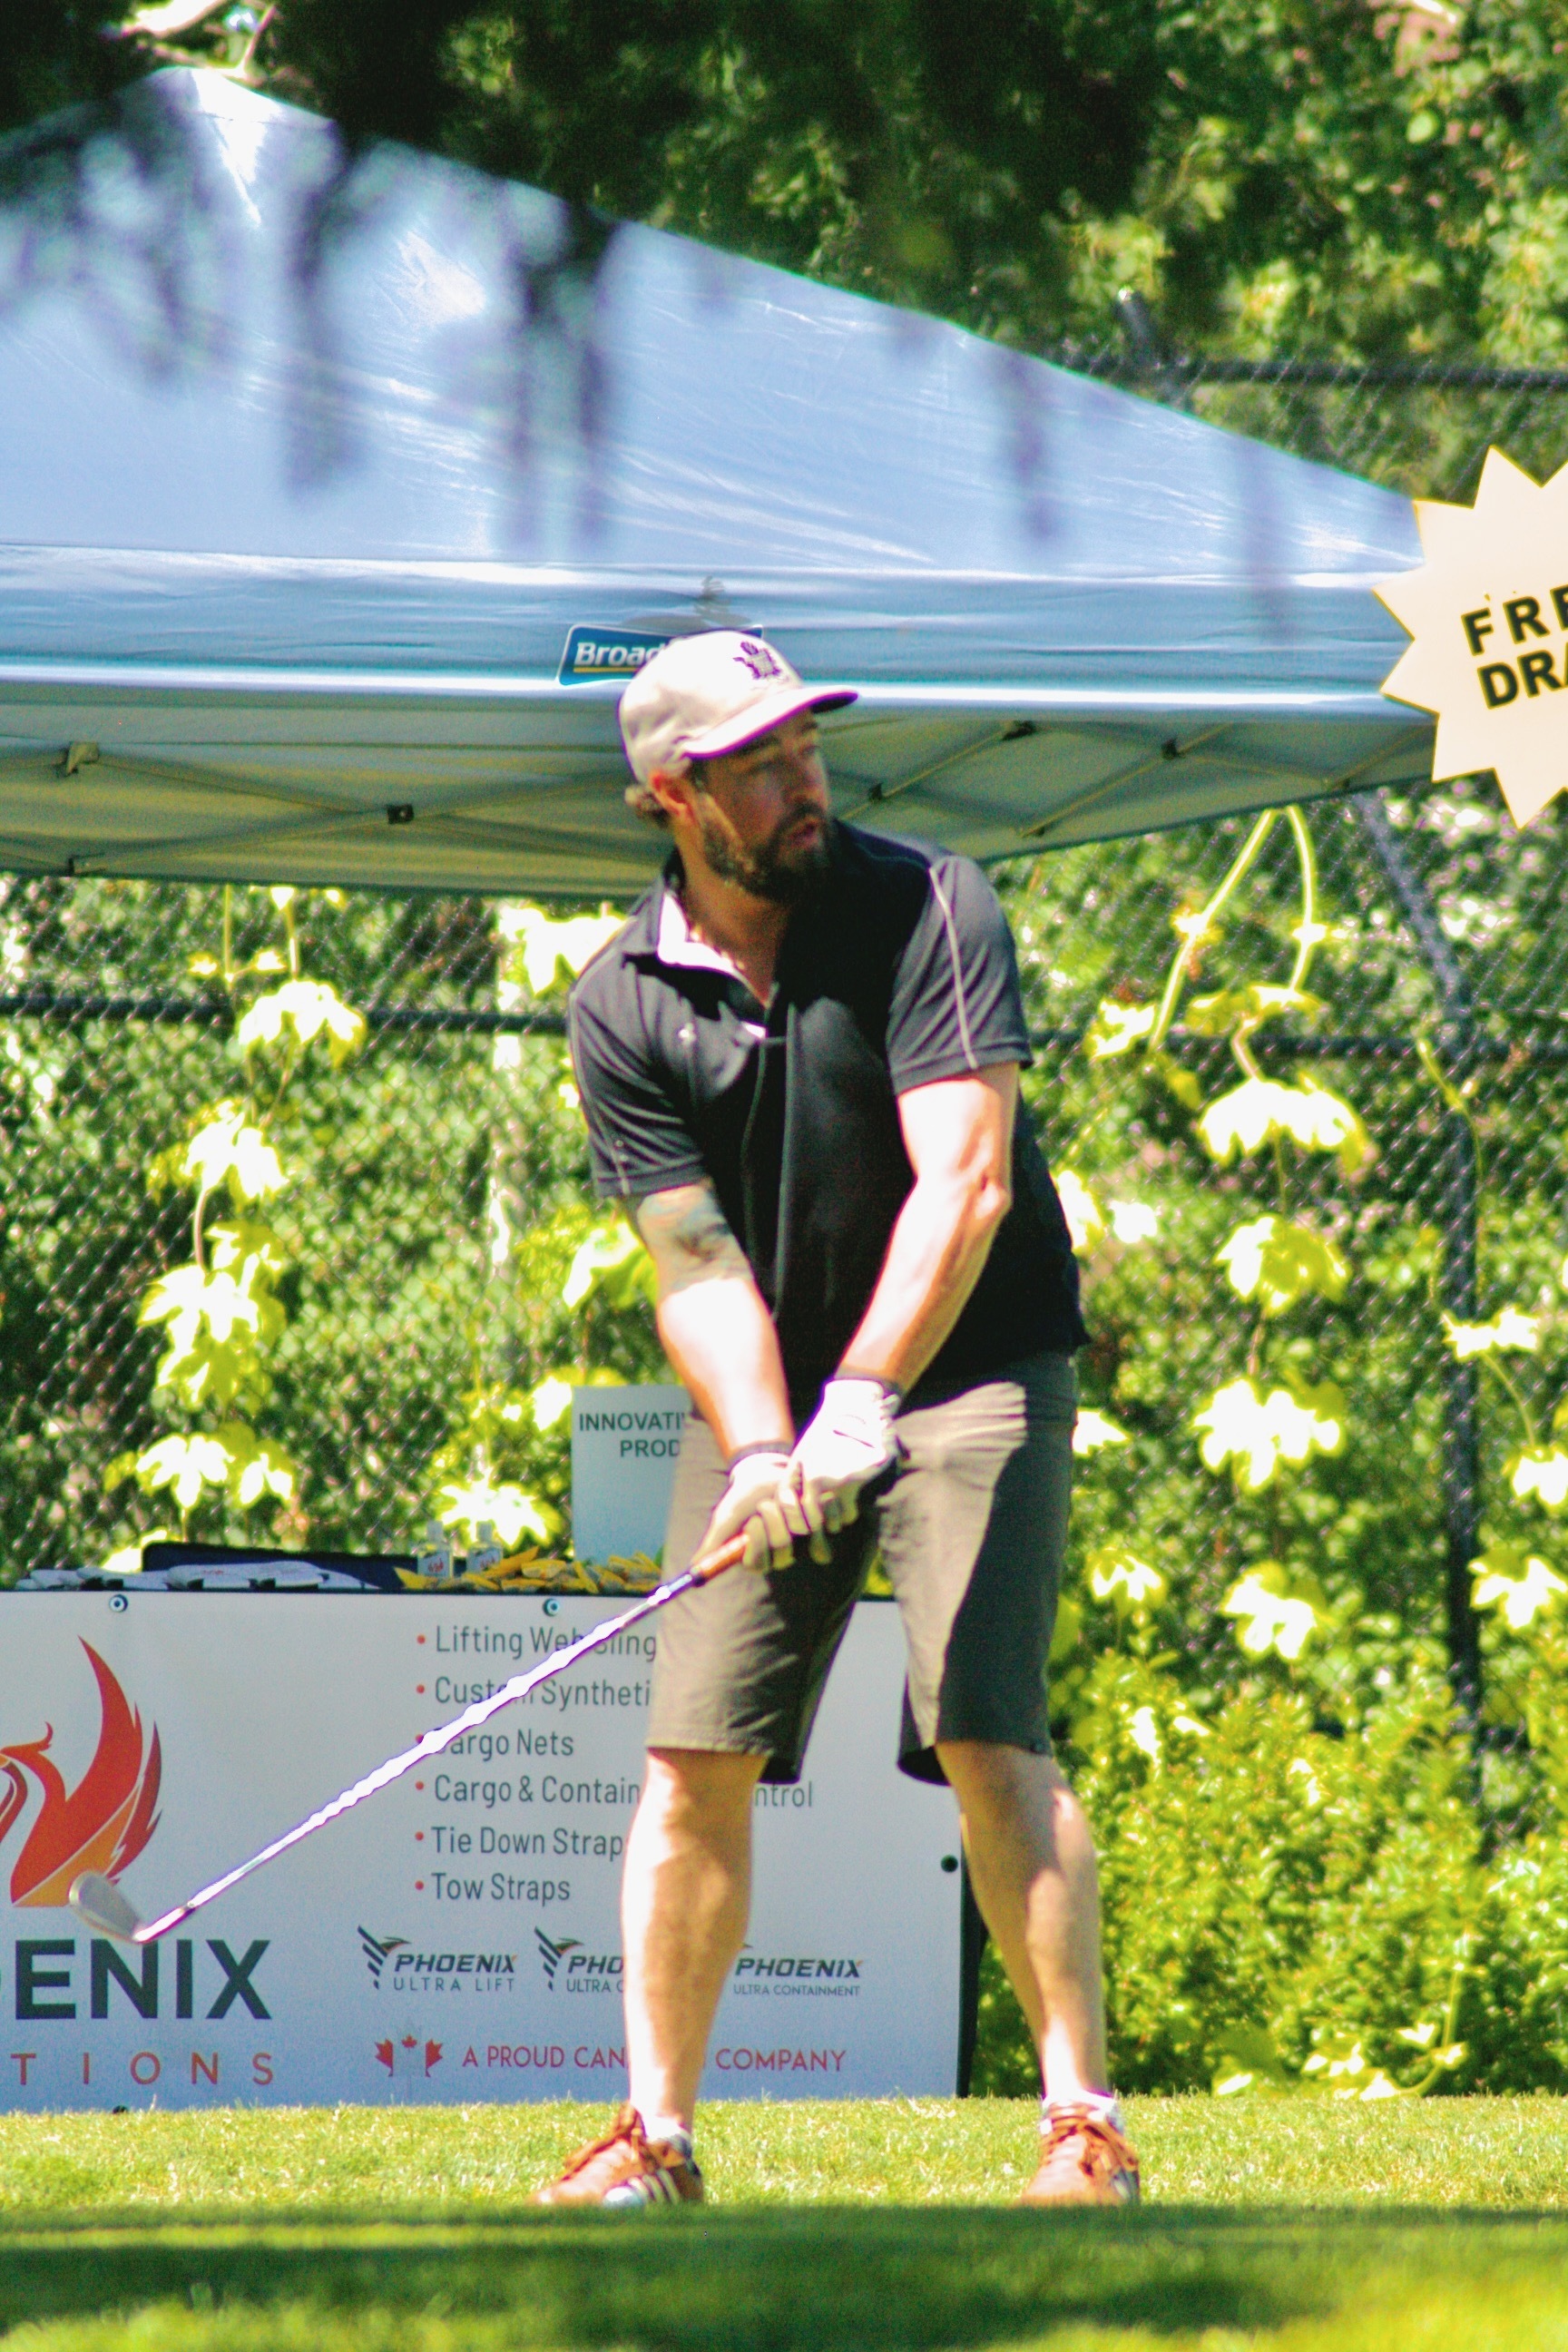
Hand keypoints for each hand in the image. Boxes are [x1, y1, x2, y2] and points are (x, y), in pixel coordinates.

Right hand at [698, 1447, 809, 1572]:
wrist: (767, 1471)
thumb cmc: (742, 1497)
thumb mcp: (725, 1517)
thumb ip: (713, 1542)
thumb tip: (694, 1567)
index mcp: (757, 1557)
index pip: (757, 1563)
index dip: (756, 1543)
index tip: (750, 1524)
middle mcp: (779, 1555)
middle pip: (782, 1552)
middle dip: (771, 1521)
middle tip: (764, 1505)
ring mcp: (801, 1543)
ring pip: (800, 1535)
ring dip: (788, 1509)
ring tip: (781, 1497)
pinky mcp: (820, 1529)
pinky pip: (821, 1528)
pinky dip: (812, 1508)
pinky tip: (804, 1497)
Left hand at [787, 1378, 901, 1558]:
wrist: (858, 1411)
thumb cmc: (833, 1436)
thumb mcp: (808, 1453)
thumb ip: (801, 1483)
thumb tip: (795, 1517)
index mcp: (796, 1468)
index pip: (783, 1506)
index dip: (792, 1518)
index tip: (804, 1518)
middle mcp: (808, 1476)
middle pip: (804, 1522)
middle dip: (816, 1527)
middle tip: (825, 1519)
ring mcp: (829, 1480)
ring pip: (828, 1522)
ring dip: (836, 1519)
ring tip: (840, 1505)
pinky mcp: (850, 1482)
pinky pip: (847, 1515)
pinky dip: (851, 1512)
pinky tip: (853, 1499)